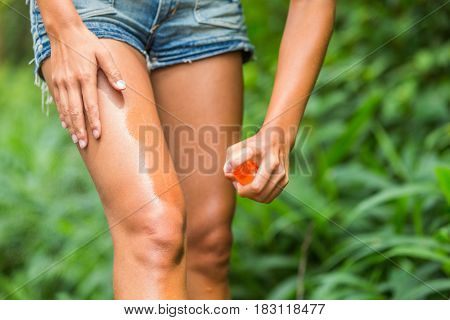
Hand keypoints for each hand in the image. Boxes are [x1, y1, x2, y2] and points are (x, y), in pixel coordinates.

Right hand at [48, 24, 125, 148]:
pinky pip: (59, 103)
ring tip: (77, 140)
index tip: (98, 134)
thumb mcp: (103, 53)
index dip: (94, 120)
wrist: (64, 32)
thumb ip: (113, 71)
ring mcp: (61, 82)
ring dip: (71, 126)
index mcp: (85, 77)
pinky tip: (67, 126)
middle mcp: (71, 82)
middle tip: (85, 144)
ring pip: (66, 109)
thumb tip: (122, 88)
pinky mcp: (55, 81)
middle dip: (81, 129)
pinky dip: (63, 116)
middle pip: (76, 111)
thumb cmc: (88, 43)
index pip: (90, 104)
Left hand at [223, 129, 289, 202]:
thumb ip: (231, 160)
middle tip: (239, 183)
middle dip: (245, 192)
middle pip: (259, 195)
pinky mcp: (285, 182)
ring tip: (246, 183)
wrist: (278, 138)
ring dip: (251, 195)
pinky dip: (259, 195)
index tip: (236, 179)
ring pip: (263, 198)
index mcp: (271, 163)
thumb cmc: (256, 142)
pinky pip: (268, 197)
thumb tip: (229, 176)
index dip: (242, 188)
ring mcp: (284, 178)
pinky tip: (254, 184)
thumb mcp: (240, 146)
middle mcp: (280, 172)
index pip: (255, 187)